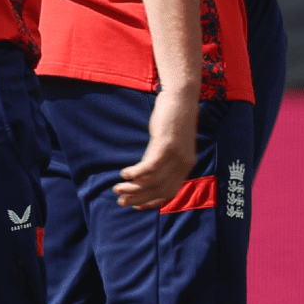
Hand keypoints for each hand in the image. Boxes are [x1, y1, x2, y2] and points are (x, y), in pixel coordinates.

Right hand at [113, 89, 200, 210]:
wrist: (181, 98)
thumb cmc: (174, 119)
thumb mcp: (173, 143)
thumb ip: (165, 158)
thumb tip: (148, 173)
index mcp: (186, 165)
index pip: (170, 193)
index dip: (152, 202)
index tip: (137, 206)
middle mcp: (183, 164)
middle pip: (160, 190)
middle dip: (139, 198)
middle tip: (122, 201)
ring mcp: (175, 155)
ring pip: (152, 181)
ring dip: (133, 188)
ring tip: (118, 188)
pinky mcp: (165, 145)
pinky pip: (148, 167)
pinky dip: (135, 173)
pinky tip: (124, 173)